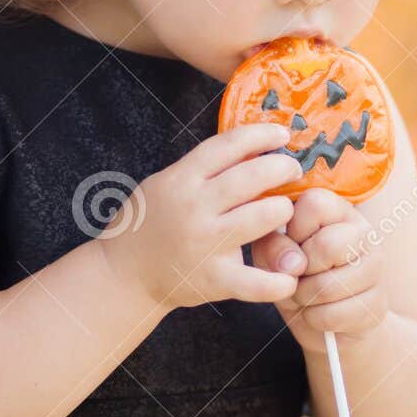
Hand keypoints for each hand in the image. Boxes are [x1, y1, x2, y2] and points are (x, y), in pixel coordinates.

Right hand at [99, 122, 302, 309]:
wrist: (123, 274)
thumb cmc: (149, 223)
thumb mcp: (166, 183)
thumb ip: (202, 168)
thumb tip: (251, 147)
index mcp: (182, 179)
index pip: (228, 145)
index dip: (261, 134)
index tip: (282, 134)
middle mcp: (194, 207)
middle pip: (251, 176)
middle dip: (281, 168)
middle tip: (293, 170)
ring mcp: (205, 244)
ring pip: (262, 218)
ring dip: (283, 210)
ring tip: (285, 210)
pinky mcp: (214, 280)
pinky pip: (256, 282)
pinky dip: (278, 281)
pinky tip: (291, 276)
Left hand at [250, 187, 389, 349]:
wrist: (321, 318)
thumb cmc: (293, 273)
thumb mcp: (271, 254)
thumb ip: (272, 247)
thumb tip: (293, 263)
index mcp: (338, 210)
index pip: (315, 204)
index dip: (294, 230)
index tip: (293, 244)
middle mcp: (364, 233)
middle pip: (328, 245)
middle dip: (299, 270)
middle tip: (297, 276)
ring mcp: (376, 268)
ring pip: (329, 286)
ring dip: (303, 298)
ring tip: (306, 294)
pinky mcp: (377, 305)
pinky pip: (332, 315)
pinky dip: (314, 319)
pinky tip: (319, 312)